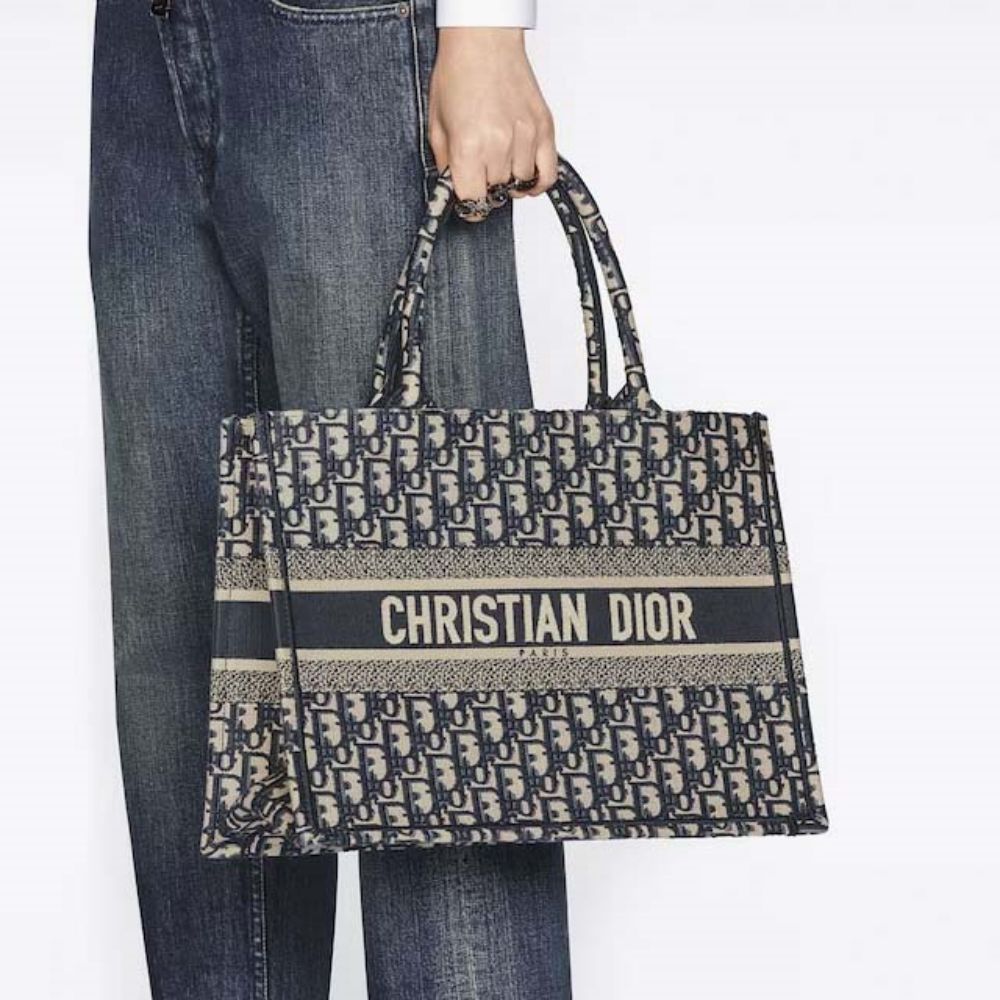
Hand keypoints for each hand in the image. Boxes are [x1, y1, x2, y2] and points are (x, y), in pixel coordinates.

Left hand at [429, 27, 556, 213]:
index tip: (469, 202)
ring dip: (509, 181)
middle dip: (487, 187)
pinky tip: (527, 179)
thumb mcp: (437, 124)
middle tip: (480, 172)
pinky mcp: (544, 128)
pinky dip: (538, 183)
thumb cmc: (459, 73)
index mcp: (469, 145)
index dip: (469, 206)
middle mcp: (500, 144)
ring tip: (500, 166)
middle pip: (497, 192)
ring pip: (520, 184)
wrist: (484, 40)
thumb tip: (454, 186)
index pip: (474, 200)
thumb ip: (445, 162)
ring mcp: (526, 137)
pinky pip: (548, 173)